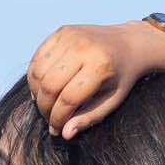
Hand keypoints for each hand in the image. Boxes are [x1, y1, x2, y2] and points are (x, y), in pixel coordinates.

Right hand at [26, 21, 164, 140]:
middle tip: (49, 118)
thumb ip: (89, 118)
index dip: (58, 119)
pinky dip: (34, 76)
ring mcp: (71, 36)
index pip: (68, 99)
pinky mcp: (62, 31)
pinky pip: (37, 57)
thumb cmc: (120, 78)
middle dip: (44, 108)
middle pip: (49, 86)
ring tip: (45, 104)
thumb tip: (65, 134)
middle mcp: (83, 48)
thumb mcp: (111, 101)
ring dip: (36, 93)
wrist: (129, 43)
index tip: (56, 130)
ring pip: (38, 72)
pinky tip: (42, 88)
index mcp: (100, 67)